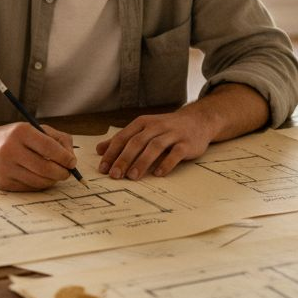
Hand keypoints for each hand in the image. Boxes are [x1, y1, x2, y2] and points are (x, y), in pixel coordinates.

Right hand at [0, 122, 76, 190]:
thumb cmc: (13, 138)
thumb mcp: (34, 129)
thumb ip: (58, 139)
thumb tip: (71, 159)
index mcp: (20, 132)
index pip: (49, 147)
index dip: (65, 157)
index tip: (72, 162)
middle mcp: (10, 149)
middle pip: (45, 168)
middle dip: (62, 172)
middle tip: (66, 172)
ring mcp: (5, 168)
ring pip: (39, 181)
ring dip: (52, 180)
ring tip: (54, 175)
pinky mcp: (3, 182)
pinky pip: (30, 188)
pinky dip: (39, 185)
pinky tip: (39, 177)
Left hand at [95, 108, 216, 180]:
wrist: (197, 120)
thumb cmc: (166, 128)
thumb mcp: (143, 130)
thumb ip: (122, 139)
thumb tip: (99, 149)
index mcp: (143, 123)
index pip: (123, 137)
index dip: (112, 152)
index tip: (103, 168)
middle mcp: (156, 126)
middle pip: (137, 142)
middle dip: (124, 159)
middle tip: (115, 175)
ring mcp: (173, 134)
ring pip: (155, 147)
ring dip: (142, 162)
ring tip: (132, 176)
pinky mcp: (187, 143)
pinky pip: (176, 153)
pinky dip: (167, 164)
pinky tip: (158, 174)